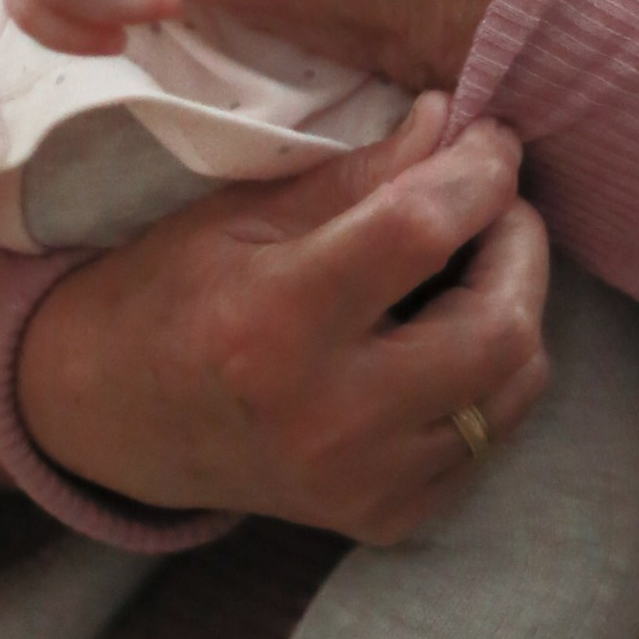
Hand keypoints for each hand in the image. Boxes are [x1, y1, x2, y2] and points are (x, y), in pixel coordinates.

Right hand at [15, 95, 550, 537]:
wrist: (117, 416)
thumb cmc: (176, 289)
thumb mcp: (250, 212)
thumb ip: (363, 174)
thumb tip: (455, 121)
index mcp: (278, 324)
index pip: (422, 233)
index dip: (481, 172)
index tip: (493, 136)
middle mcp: (331, 419)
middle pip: (499, 329)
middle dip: (521, 243)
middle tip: (495, 200)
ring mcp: (363, 482)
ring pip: (515, 386)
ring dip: (518, 305)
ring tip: (476, 260)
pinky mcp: (385, 517)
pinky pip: (490, 436)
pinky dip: (492, 373)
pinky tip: (448, 332)